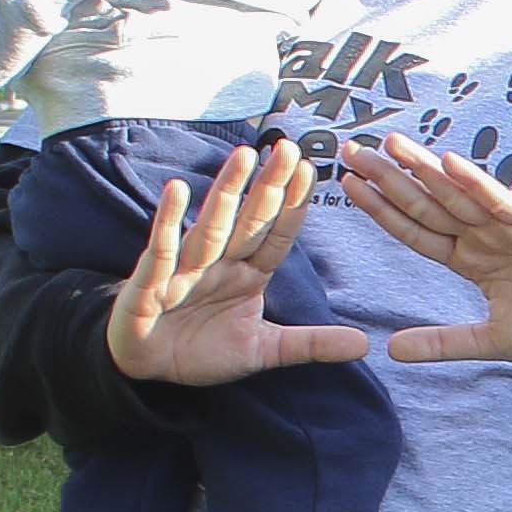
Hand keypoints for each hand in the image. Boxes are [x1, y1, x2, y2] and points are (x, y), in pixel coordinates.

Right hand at [103, 141, 369, 388]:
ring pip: (212, 225)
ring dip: (227, 191)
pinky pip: (162, 248)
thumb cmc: (202, 349)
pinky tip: (176, 190)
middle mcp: (219, 263)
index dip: (292, 206)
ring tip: (244, 156)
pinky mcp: (150, 282)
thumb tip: (365, 344)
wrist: (146, 365)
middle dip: (269, 185)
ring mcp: (184, 269)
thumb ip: (310, 344)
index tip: (311, 170)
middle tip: (287, 146)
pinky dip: (168, 221)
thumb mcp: (263, 350)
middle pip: (249, 219)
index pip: (276, 235)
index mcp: (248, 274)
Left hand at [337, 137, 511, 363]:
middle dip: (389, 178)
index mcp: (468, 258)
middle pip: (427, 202)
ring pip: (458, 194)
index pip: (415, 229)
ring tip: (390, 145)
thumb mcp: (491, 339)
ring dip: (423, 169)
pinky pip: (503, 200)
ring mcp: (508, 224)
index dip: (381, 209)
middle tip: (350, 150)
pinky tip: (449, 164)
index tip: (347, 186)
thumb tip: (390, 352)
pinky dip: (477, 183)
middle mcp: (482, 235)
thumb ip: (443, 342)